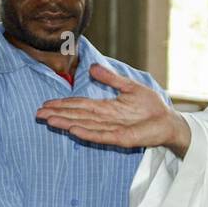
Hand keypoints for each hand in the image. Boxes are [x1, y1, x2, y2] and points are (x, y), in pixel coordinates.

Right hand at [35, 64, 190, 153]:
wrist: (169, 120)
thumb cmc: (151, 106)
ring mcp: (111, 130)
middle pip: (77, 115)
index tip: (46, 104)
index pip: (79, 106)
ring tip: (49, 121)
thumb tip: (92, 67)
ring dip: (66, 123)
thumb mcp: (129, 87)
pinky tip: (73, 130)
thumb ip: (111, 79)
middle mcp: (104, 120)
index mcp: (105, 108)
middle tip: (38, 113)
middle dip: (58, 114)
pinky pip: (101, 136)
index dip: (62, 104)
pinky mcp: (121, 139)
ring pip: (84, 126)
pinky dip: (86, 133)